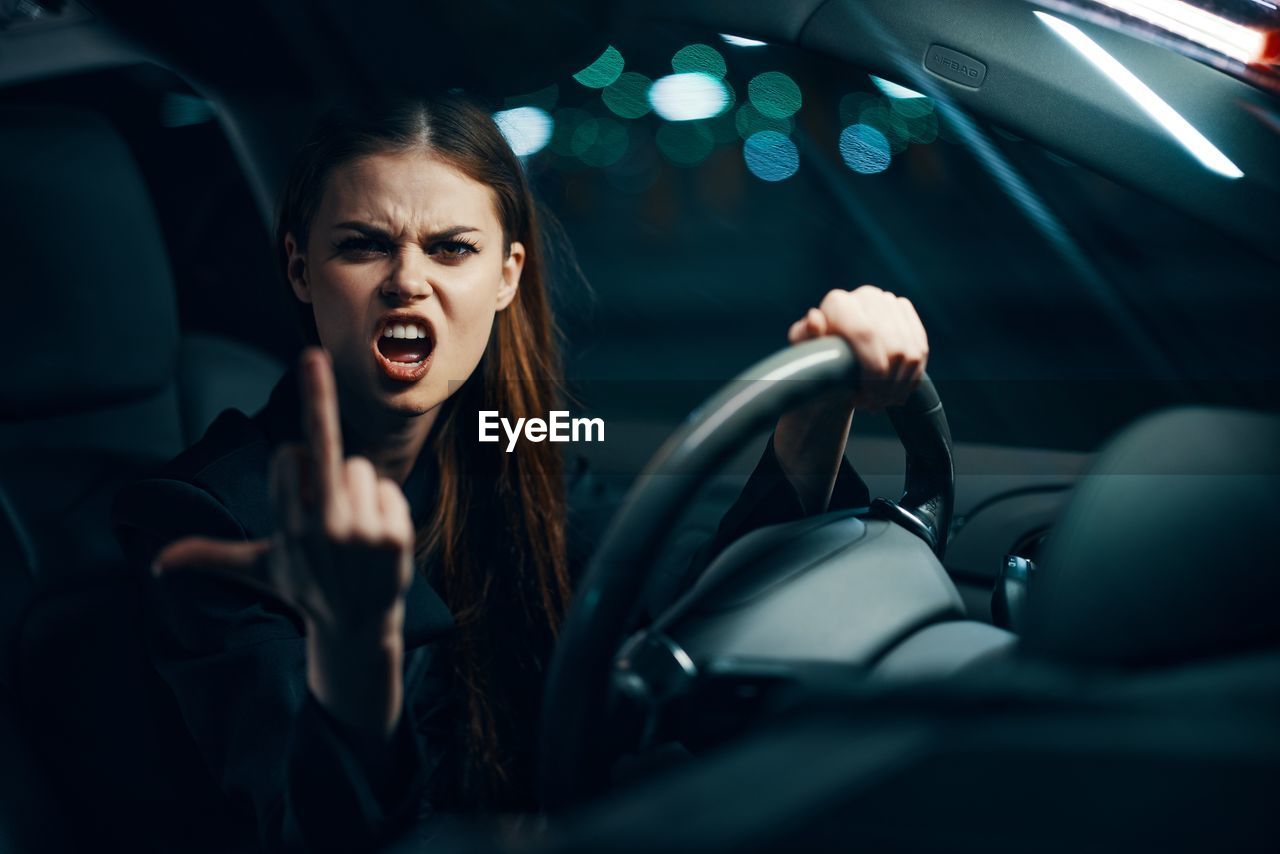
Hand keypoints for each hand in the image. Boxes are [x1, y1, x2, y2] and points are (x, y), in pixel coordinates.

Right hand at [154, 347, 414, 734]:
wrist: (356, 627)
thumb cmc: (303, 587)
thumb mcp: (256, 570)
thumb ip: (209, 558)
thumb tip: (157, 565)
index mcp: (289, 528)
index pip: (290, 456)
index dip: (295, 459)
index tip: (298, 477)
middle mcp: (325, 528)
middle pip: (324, 443)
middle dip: (317, 392)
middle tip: (314, 355)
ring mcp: (363, 532)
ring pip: (359, 467)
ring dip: (354, 488)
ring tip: (349, 526)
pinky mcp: (396, 537)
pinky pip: (389, 488)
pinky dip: (384, 503)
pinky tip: (374, 535)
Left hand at [787, 285, 928, 411]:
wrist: (834, 359)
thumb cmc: (815, 361)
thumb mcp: (804, 354)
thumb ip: (804, 337)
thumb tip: (814, 318)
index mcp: (839, 303)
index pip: (867, 335)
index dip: (872, 372)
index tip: (864, 399)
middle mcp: (867, 296)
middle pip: (894, 346)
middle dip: (887, 385)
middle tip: (873, 405)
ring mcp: (890, 302)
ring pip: (911, 352)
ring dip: (900, 386)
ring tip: (881, 402)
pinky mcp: (907, 314)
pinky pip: (920, 350)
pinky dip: (912, 378)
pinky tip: (896, 393)